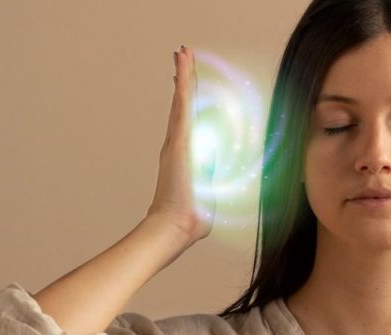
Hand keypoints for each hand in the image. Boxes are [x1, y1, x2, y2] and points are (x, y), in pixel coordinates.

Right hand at [147, 46, 215, 241]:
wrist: (175, 226)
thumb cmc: (191, 218)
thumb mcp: (206, 195)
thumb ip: (210, 182)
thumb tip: (215, 181)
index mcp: (185, 154)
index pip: (188, 120)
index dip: (187, 100)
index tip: (185, 82)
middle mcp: (177, 143)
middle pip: (182, 104)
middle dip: (183, 79)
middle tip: (181, 56)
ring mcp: (177, 140)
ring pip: (182, 99)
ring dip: (183, 74)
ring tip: (182, 52)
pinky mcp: (180, 139)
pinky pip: (183, 104)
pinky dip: (183, 83)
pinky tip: (183, 65)